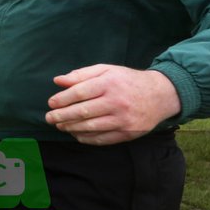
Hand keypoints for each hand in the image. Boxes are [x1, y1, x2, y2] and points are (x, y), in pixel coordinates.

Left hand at [45, 64, 181, 145]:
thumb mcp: (106, 70)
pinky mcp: (128, 133)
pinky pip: (102, 139)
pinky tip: (76, 134)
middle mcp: (117, 102)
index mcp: (110, 83)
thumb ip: (81, 75)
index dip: (62, 99)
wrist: (160, 95)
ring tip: (60, 126)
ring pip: (90, 127)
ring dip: (71, 128)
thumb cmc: (127, 81)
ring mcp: (123, 119)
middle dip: (62, 116)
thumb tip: (58, 80)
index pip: (80, 92)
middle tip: (49, 118)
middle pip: (83, 111)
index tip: (51, 103)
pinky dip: (86, 138)